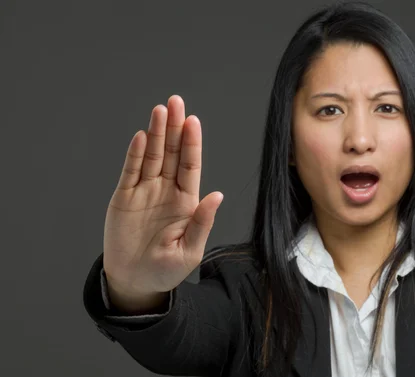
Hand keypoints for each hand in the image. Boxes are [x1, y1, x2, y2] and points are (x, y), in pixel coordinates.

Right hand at [103, 95, 223, 298]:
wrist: (134, 282)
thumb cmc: (165, 271)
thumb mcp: (190, 251)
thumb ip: (202, 222)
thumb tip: (217, 195)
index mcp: (186, 202)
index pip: (191, 166)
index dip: (193, 143)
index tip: (193, 121)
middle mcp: (167, 191)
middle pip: (172, 153)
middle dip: (175, 128)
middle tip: (175, 102)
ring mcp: (145, 192)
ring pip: (152, 156)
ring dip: (156, 133)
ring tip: (160, 110)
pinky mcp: (124, 197)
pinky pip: (131, 171)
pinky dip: (136, 154)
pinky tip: (142, 137)